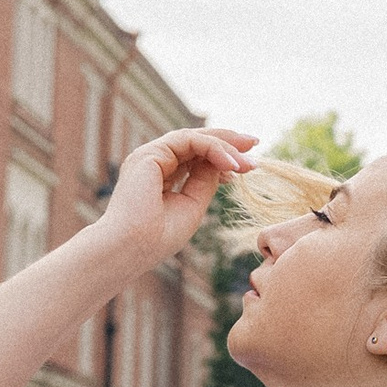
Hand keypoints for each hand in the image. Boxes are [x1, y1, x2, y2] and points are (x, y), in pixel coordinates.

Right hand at [101, 127, 255, 269]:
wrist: (131, 247)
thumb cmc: (158, 237)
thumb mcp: (192, 206)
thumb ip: (205, 182)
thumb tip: (224, 163)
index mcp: (161, 176)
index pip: (195, 158)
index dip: (222, 157)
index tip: (247, 167)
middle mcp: (154, 162)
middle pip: (196, 143)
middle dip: (228, 142)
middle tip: (255, 144)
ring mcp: (150, 156)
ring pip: (194, 139)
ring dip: (225, 147)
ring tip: (247, 163)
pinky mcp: (150, 153)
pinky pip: (188, 141)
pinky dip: (213, 149)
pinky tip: (230, 164)